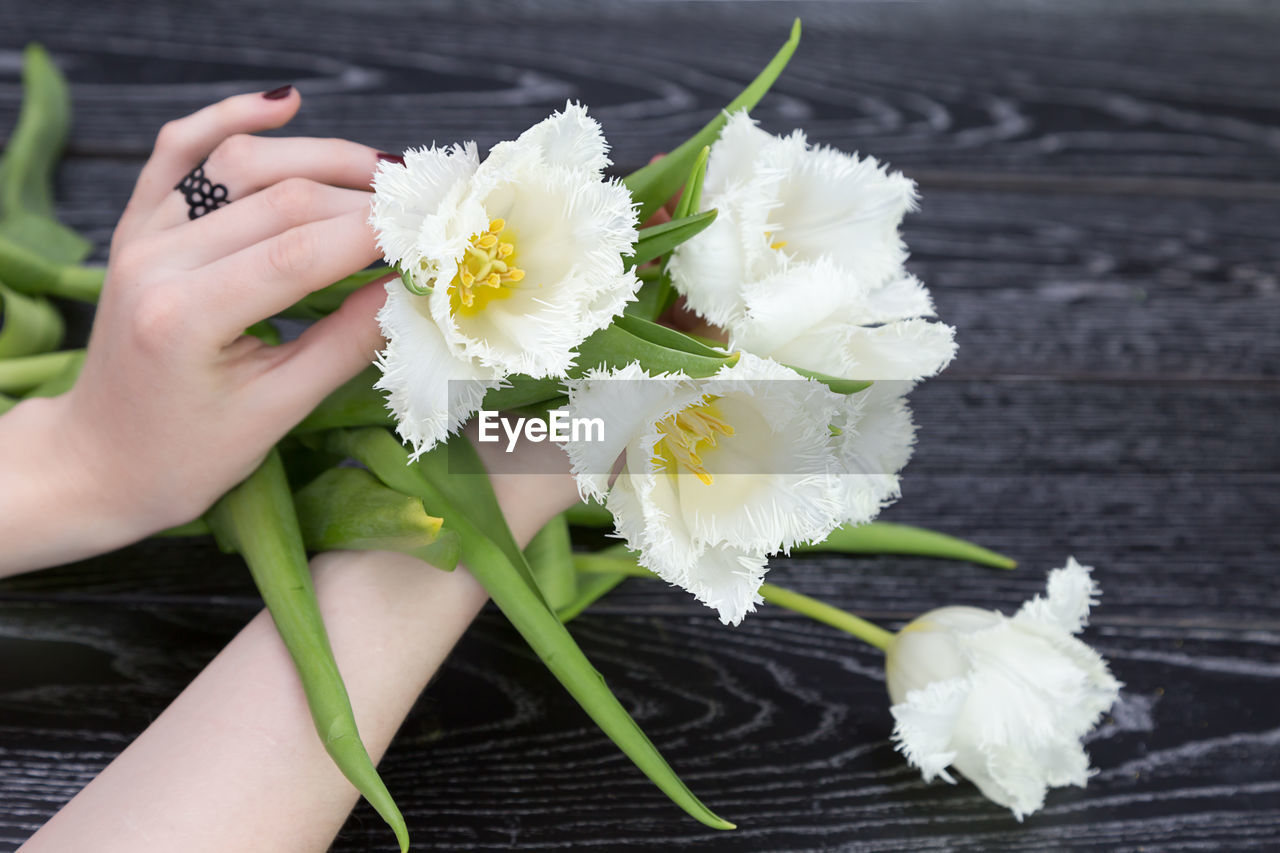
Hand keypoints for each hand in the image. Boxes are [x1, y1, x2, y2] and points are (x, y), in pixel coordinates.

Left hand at [1, 87, 390, 571]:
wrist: (98, 459)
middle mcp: (155, 260)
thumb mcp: (274, 414)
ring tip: (386, 174)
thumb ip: (345, 346)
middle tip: (430, 210)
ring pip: (240, 162)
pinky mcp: (139, 226)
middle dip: (365, 198)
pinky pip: (180, 151)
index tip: (439, 235)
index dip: (378, 236)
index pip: (298, 251)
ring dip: (321, 157)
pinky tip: (284, 106)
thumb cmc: (184, 457)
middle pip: (279, 198)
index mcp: (184, 317)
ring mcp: (141, 235)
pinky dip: (231, 119)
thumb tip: (412, 292)